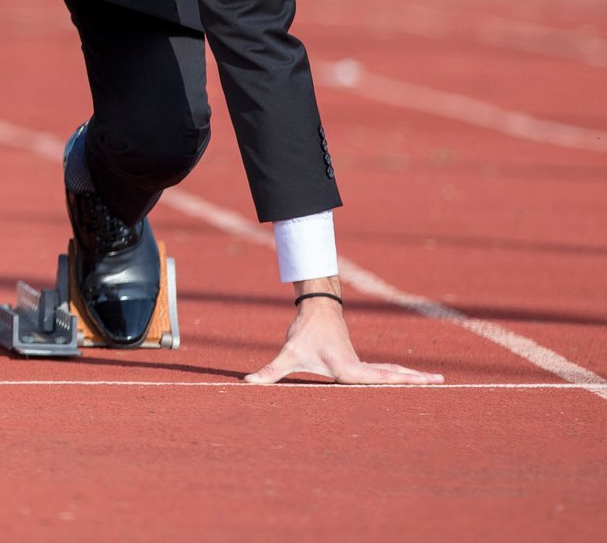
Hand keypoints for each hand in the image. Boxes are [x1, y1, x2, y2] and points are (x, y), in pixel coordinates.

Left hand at [245, 293, 442, 385]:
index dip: (396, 381)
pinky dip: (400, 374)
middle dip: (415, 379)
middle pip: (392, 374)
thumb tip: (248, 383)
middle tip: (442, 381)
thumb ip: (270, 371)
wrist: (315, 308)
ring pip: (391, 371)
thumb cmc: (303, 332)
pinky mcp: (360, 360)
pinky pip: (385, 370)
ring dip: (412, 376)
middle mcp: (359, 366)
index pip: (376, 378)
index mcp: (347, 368)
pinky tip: (411, 378)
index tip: (419, 381)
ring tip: (437, 380)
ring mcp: (362, 363)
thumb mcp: (288, 353)